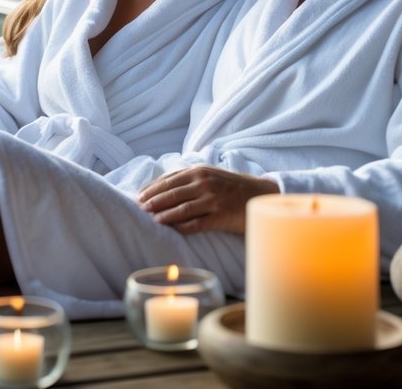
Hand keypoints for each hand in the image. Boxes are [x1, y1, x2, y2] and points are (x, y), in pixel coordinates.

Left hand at [137, 166, 278, 234]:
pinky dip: (182, 226)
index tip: (139, 195)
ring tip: (152, 219)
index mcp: (199, 171)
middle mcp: (204, 183)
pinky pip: (197, 223)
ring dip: (164, 214)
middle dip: (153, 200)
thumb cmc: (232, 185)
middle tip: (141, 208)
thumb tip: (163, 185)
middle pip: (172, 193)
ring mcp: (212, 200)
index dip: (152, 188)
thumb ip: (189, 178)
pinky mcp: (220, 216)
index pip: (169, 179)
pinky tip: (173, 229)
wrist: (261, 195)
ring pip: (181, 208)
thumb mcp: (210, 175)